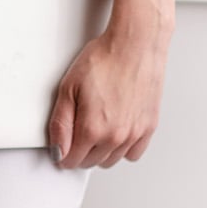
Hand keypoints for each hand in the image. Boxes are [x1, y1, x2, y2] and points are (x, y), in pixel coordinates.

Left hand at [46, 22, 170, 169]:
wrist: (135, 44)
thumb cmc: (105, 59)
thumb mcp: (69, 88)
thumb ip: (60, 124)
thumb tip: (58, 150)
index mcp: (92, 129)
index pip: (71, 160)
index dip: (62, 153)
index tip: (63, 144)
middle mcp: (115, 136)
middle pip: (91, 163)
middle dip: (80, 152)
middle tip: (78, 129)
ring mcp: (134, 134)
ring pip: (111, 160)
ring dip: (101, 151)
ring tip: (98, 126)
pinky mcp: (149, 127)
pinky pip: (133, 153)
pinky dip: (123, 148)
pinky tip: (117, 131)